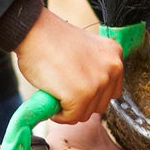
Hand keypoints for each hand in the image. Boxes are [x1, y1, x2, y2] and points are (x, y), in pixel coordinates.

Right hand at [13, 8, 123, 123]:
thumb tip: (92, 95)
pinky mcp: (82, 95)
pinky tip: (52, 95)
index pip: (111, 91)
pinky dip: (59, 114)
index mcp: (115, 55)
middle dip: (81, 102)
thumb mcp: (86, 51)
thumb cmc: (52, 40)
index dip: (91, 94)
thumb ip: (96, 69)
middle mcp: (113, 68)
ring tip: (57, 90)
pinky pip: (71, 118)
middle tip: (63, 88)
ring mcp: (98, 82)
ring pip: (86, 114)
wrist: (34, 31)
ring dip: (69, 108)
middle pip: (100, 105)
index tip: (75, 86)